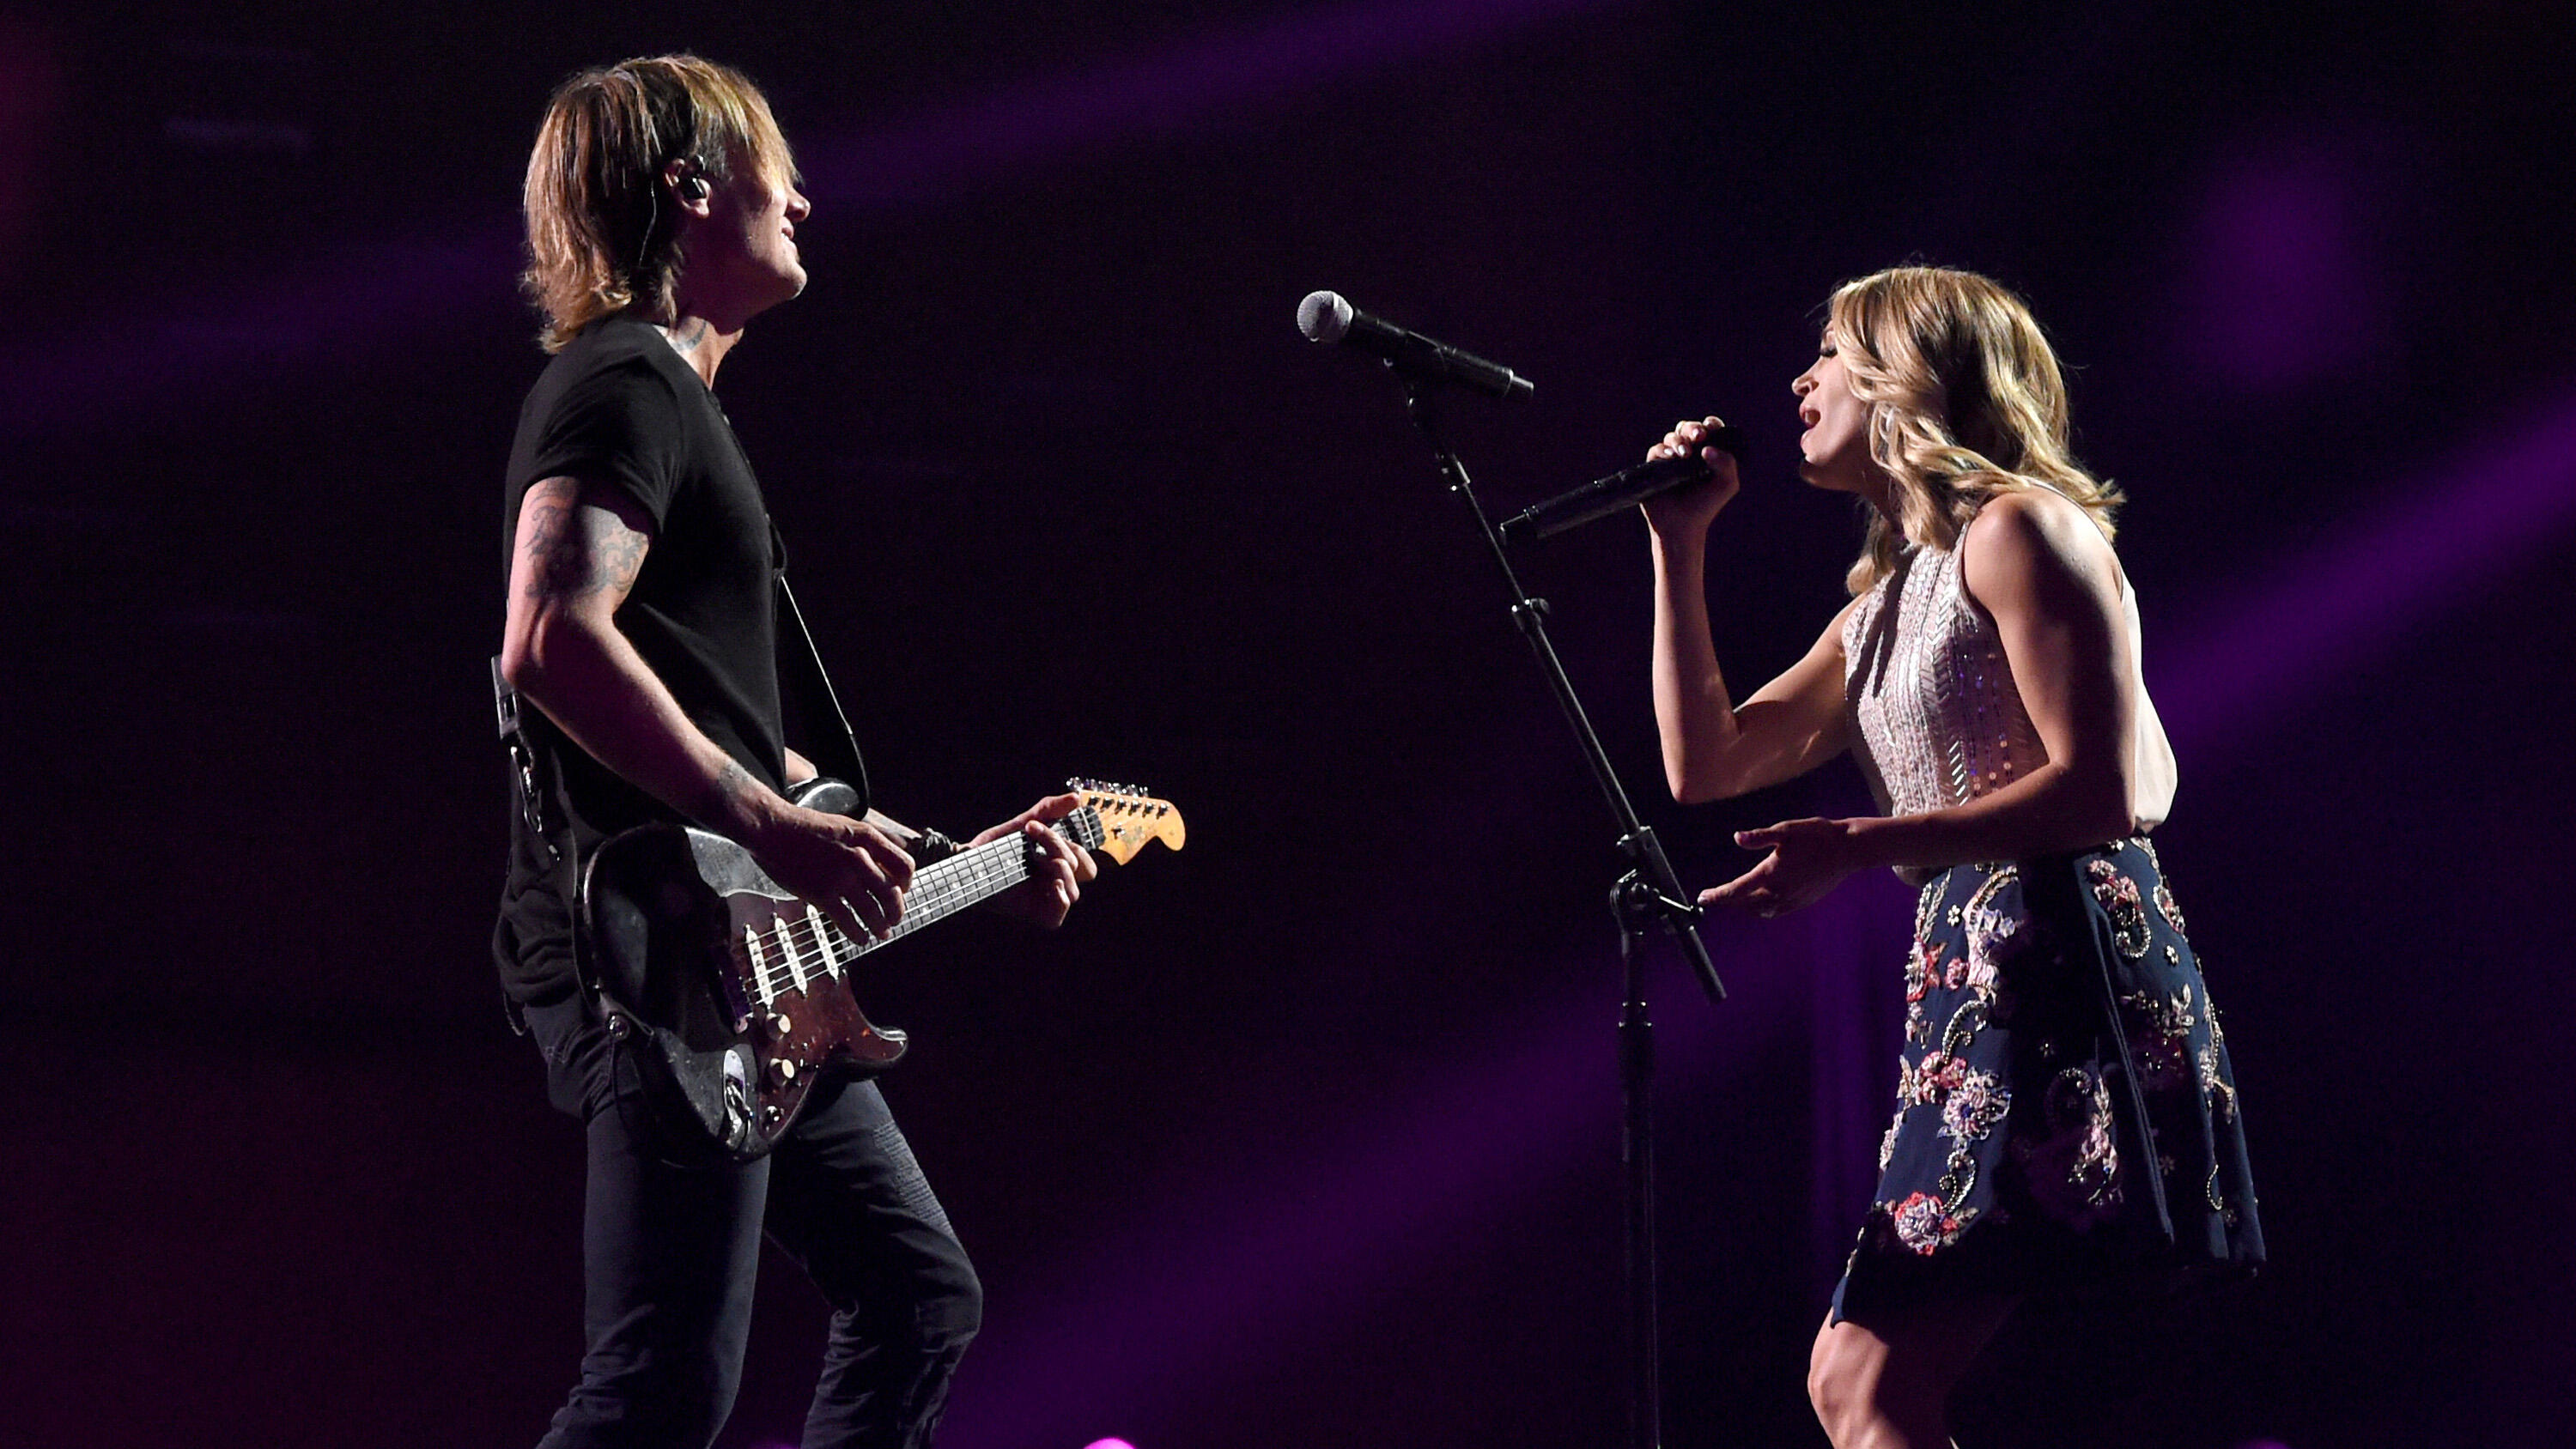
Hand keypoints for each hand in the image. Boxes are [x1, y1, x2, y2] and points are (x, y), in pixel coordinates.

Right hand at [747, 807, 915, 940]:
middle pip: (892, 893)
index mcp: (867, 838)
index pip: (905, 866)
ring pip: (873, 911)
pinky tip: (860, 938)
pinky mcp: (821, 894)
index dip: (907, 883)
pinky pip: (848, 921)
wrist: (773, 829)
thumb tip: (888, 859)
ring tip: (881, 933)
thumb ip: (868, 842)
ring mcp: (840, 877)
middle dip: (896, 911)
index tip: (902, 891)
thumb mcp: (846, 825)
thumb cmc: (806, 827)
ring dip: (880, 927)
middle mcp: (858, 857)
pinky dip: (857, 934)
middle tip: (894, 919)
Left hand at [970, 792, 1099, 927]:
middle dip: (1062, 850)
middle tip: (1036, 843)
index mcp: (1057, 861)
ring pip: (1075, 892)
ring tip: (1041, 861)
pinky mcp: (1033, 913)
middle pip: (1083, 870)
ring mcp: (1045, 898)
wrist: (968, 864)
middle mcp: (1054, 880)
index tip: (1032, 826)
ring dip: (1063, 871)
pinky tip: (1053, 886)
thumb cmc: (993, 848)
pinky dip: (1060, 901)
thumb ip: (1048, 809)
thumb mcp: (1022, 824)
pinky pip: (1057, 917)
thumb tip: (1075, 799)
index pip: (1082, 856)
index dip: (1068, 840)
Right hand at [1640, 415, 1741, 537]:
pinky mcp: (1655, 467)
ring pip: (1672, 437)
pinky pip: (1656, 450)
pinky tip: (1671, 457)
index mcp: (1708, 453)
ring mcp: (1671, 459)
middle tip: (1698, 436)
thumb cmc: (1707, 506)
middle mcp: (1689, 453)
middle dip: (1693, 428)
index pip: (1709, 429)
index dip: (1710, 425)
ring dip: (1678, 440)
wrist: (1682, 526)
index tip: (1710, 430)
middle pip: (1688, 428)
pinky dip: (1663, 450)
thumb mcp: (1727, 484)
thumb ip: (1727, 463)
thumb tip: (1706, 448)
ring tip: (1684, 454)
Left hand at [1699, 816, 1857, 916]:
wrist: (1848, 850)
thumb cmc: (1816, 835)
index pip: (1735, 891)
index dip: (1716, 896)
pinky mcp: (1802, 902)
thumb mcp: (1786, 829)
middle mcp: (1779, 891)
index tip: (1702, 898)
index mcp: (1770, 874)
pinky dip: (1761, 909)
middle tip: (1711, 899)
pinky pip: (1775, 911)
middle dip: (1726, 902)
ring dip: (1743, 907)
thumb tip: (1737, 838)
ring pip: (1759, 911)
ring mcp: (1791, 899)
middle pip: (1744, 904)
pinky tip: (1759, 903)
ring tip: (1731, 901)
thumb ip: (1760, 837)